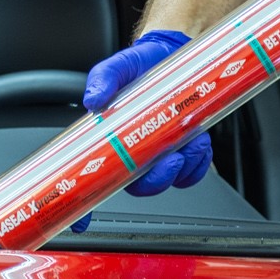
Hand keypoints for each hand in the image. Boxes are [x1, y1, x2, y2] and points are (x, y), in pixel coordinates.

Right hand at [72, 30, 211, 228]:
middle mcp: (134, 154)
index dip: (85, 207)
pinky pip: (193, 170)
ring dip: (182, 168)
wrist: (170, 56)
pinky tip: (197, 142)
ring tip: (187, 144)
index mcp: (110, 143)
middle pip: (138, 187)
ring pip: (170, 181)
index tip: (81, 222)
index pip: (92, 182)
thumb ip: (103, 78)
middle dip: (155, 181)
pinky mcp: (185, 149)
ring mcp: (161, 153)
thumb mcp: (117, 67)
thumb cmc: (139, 67)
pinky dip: (198, 161)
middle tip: (167, 161)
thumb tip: (94, 99)